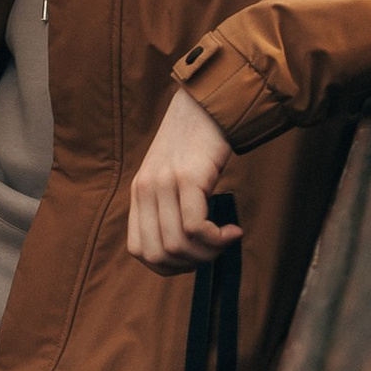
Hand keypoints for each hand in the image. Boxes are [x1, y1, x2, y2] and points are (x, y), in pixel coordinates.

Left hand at [128, 90, 238, 274]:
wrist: (209, 104)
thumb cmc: (197, 143)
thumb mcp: (173, 175)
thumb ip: (170, 206)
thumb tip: (188, 249)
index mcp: (139, 193)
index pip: (138, 251)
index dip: (168, 266)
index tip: (195, 256)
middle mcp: (146, 190)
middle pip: (159, 255)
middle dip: (191, 264)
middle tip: (214, 251)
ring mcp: (164, 184)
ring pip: (178, 245)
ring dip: (208, 253)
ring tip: (226, 239)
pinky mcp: (188, 178)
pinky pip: (196, 227)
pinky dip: (216, 239)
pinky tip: (232, 231)